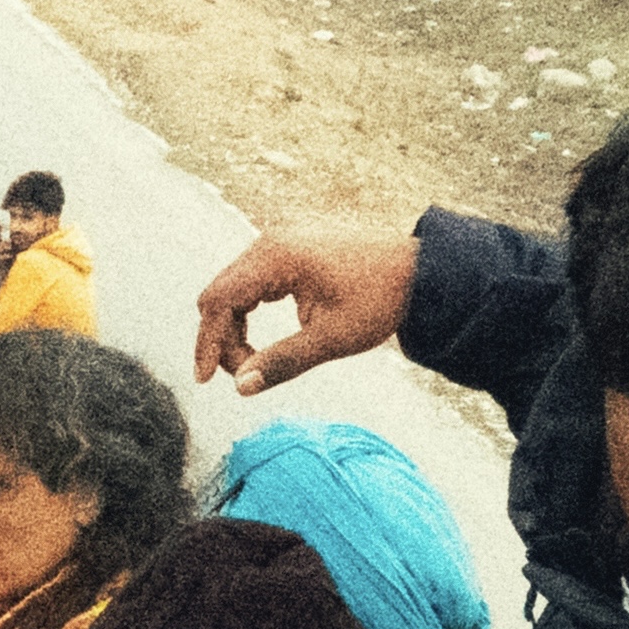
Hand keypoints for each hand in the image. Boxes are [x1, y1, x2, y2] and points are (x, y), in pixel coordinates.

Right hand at [188, 225, 419, 393]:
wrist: (422, 270)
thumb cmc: (381, 299)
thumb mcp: (331, 339)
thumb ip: (282, 362)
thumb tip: (241, 388)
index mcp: (277, 256)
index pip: (220, 301)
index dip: (208, 343)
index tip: (206, 381)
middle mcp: (272, 241)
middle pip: (220, 293)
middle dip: (221, 338)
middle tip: (243, 374)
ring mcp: (281, 241)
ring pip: (234, 288)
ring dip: (235, 327)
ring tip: (256, 361)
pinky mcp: (291, 248)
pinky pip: (253, 281)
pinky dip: (249, 312)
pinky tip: (262, 341)